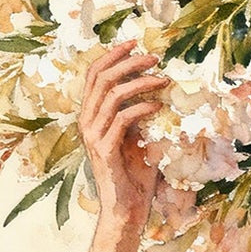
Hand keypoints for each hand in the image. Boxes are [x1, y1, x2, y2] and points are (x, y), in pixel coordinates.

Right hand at [79, 41, 166, 232]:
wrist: (127, 209)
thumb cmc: (135, 175)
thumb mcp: (139, 137)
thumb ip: (140, 115)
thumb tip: (158, 90)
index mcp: (92, 116)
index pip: (95, 75)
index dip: (113, 56)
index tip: (135, 43)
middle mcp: (87, 122)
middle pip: (101, 78)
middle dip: (128, 62)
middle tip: (154, 57)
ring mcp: (93, 136)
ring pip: (111, 95)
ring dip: (140, 83)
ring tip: (163, 79)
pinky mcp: (104, 150)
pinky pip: (122, 119)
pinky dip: (142, 108)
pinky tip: (158, 106)